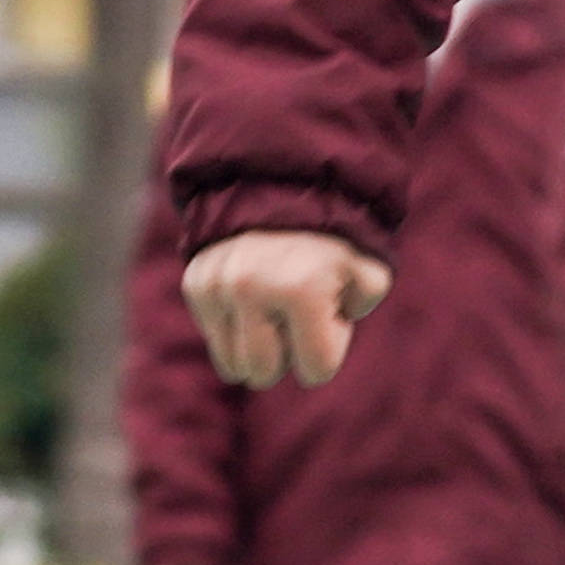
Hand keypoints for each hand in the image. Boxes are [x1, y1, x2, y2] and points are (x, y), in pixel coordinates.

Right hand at [183, 231, 392, 387]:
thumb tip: (327, 330)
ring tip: (272, 305)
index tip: (329, 313)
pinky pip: (214, 340)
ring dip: (257, 347)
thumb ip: (361, 305)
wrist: (283, 191)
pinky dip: (235, 327)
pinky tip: (250, 296)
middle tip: (297, 314)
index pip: (316, 370)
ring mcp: (217, 285)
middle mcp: (250, 288)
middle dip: (287, 353)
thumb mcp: (369, 272)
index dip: (328, 348)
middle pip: (265, 373)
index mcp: (301, 290)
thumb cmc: (334, 242)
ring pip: (233, 365)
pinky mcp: (196, 283)